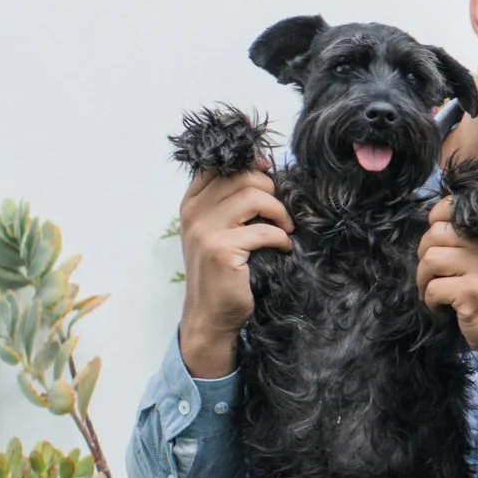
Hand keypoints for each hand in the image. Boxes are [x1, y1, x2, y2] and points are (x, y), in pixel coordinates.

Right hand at [176, 165, 291, 377]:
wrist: (210, 315)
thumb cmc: (222, 272)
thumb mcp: (217, 232)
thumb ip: (229, 202)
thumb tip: (264, 167)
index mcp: (191, 203)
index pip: (218, 165)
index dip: (249, 162)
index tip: (269, 171)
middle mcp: (194, 212)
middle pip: (242, 176)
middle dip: (271, 190)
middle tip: (281, 213)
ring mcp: (205, 230)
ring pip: (254, 196)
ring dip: (279, 212)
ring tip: (285, 229)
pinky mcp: (222, 249)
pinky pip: (264, 230)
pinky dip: (281, 238)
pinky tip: (283, 248)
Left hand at [419, 193, 477, 395]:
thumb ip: (477, 240)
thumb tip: (436, 224)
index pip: (453, 207)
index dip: (435, 220)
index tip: (436, 242)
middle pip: (435, 234)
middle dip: (424, 256)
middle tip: (433, 275)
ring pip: (430, 259)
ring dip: (423, 280)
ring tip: (434, 292)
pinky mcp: (473, 293)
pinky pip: (433, 288)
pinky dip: (430, 301)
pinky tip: (443, 307)